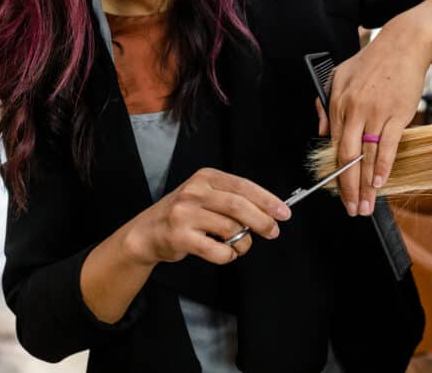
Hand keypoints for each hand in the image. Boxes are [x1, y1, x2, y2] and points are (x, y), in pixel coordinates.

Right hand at [123, 168, 290, 266]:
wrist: (148, 232)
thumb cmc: (183, 214)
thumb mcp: (205, 195)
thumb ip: (232, 199)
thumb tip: (269, 211)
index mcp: (205, 177)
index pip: (243, 186)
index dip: (267, 200)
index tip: (283, 212)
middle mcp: (194, 192)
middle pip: (239, 206)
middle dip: (262, 221)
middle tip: (273, 232)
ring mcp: (185, 214)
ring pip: (230, 229)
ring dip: (243, 242)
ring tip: (240, 245)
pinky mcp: (181, 237)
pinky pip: (218, 250)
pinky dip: (229, 255)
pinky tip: (225, 252)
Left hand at [321, 14, 431, 216]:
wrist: (403, 46)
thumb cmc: (373, 61)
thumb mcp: (339, 75)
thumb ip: (327, 104)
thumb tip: (322, 132)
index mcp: (338, 103)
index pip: (334, 145)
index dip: (335, 173)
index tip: (337, 192)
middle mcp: (354, 111)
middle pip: (348, 157)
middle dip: (348, 187)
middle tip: (350, 209)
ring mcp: (375, 114)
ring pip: (368, 156)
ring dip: (367, 184)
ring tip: (366, 205)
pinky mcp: (397, 115)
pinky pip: (388, 147)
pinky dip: (384, 167)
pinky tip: (381, 183)